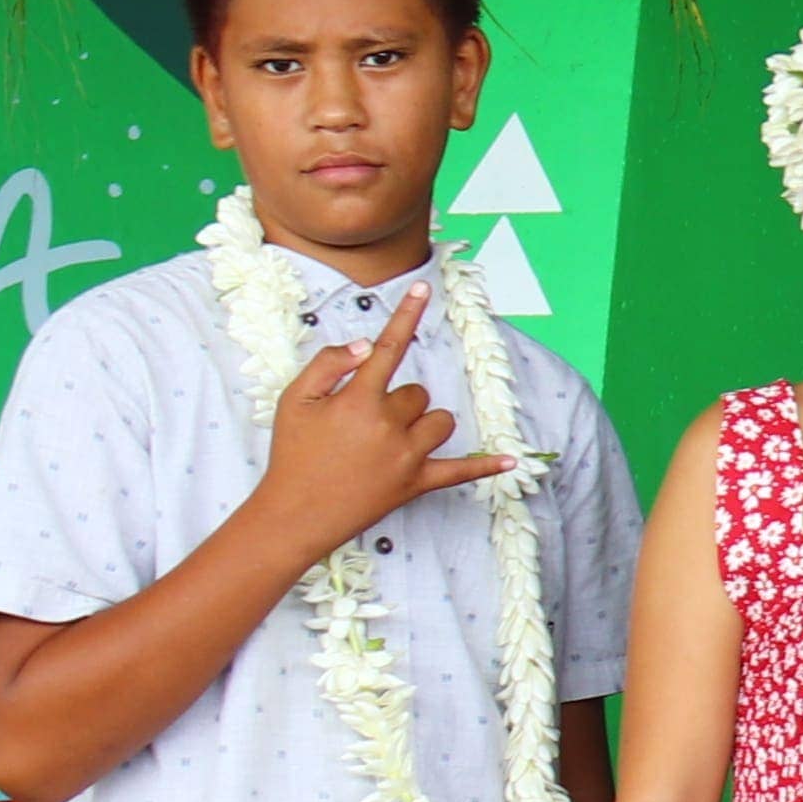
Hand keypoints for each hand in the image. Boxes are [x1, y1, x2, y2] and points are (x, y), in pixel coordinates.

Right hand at [250, 286, 508, 557]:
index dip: (406, 315)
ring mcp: (408, 457)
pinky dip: (485, 466)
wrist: (296, 514)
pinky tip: (510, 460)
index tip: (423, 287)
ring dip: (423, 423)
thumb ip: (327, 365)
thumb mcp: (292, 401)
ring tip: (390, 439)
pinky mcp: (418, 484)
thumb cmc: (292, 454)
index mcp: (358, 400)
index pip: (389, 348)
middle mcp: (389, 426)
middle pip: (417, 393)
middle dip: (396, 401)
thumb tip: (367, 346)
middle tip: (362, 423)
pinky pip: (461, 472)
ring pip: (440, 421)